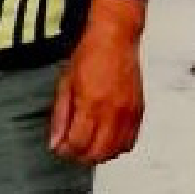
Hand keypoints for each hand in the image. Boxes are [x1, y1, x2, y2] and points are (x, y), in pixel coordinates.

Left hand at [49, 0, 145, 163]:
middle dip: (81, 156)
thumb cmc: (89, 53)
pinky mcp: (138, 112)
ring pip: (115, 151)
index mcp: (91, 103)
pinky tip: (106, 139)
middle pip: (98, 153)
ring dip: (99, 154)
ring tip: (88, 144)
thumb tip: (56, 141)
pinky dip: (117, 147)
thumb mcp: (65, 82)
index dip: (66, 151)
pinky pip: (130, 142)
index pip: (78, 144)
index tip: (60, 148)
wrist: (115, 37)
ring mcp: (128, 113)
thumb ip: (61, 116)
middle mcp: (113, 112)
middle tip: (72, 149)